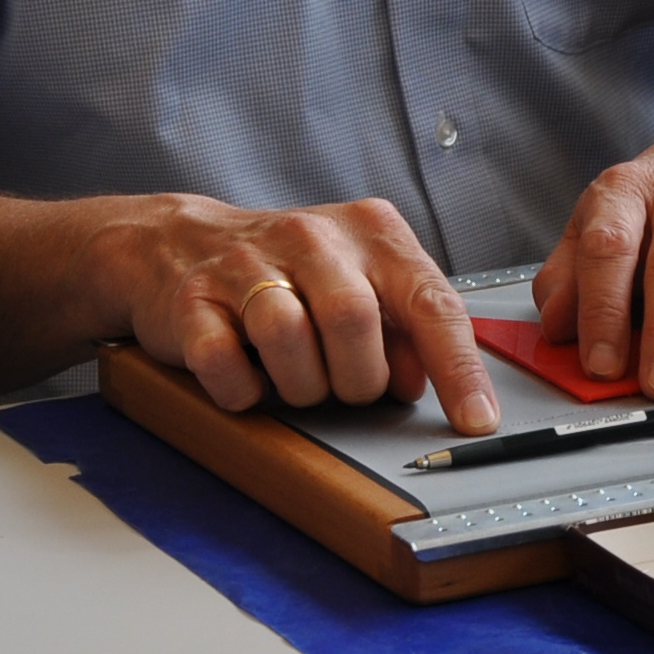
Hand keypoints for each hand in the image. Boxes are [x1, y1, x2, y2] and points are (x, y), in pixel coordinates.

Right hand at [112, 195, 499, 436]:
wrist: (177, 245)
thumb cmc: (289, 275)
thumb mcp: (359, 285)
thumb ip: (402, 328)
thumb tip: (421, 382)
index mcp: (370, 231)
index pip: (430, 301)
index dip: (457, 368)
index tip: (476, 421)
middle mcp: (312, 236)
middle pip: (354, 321)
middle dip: (356, 379)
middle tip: (342, 385)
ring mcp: (246, 262)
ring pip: (288, 339)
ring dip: (299, 386)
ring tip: (292, 376)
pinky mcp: (192, 298)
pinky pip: (225, 364)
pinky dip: (242, 390)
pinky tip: (246, 373)